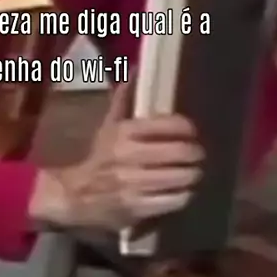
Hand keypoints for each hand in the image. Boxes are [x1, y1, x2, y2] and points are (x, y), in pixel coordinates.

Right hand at [28, 80, 203, 230]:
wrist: (77, 195)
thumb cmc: (100, 158)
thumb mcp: (108, 127)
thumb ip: (123, 100)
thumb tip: (134, 70)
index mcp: (124, 132)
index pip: (166, 124)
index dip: (186, 127)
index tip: (192, 131)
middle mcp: (129, 155)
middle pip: (178, 151)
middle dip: (194, 152)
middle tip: (199, 153)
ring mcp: (134, 183)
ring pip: (178, 177)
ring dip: (192, 174)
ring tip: (194, 172)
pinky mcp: (137, 207)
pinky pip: (172, 200)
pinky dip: (182, 195)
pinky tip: (184, 191)